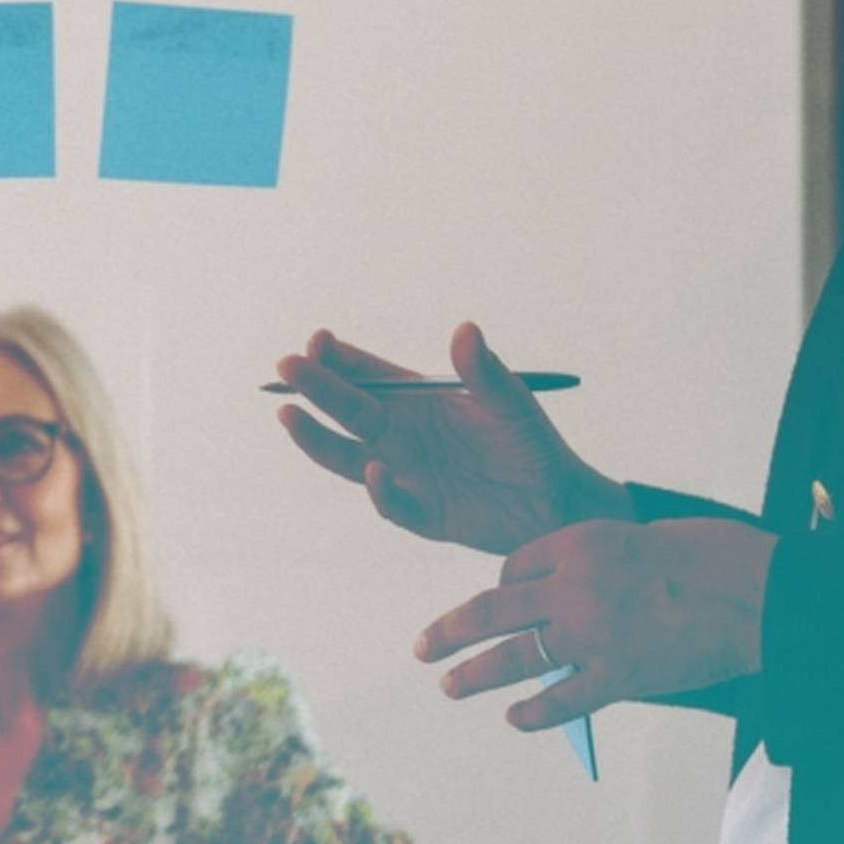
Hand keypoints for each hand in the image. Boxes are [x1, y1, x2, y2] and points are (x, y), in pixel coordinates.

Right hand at [274, 322, 629, 556]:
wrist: (555, 501)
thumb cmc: (529, 441)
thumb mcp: (510, 401)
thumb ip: (484, 371)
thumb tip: (464, 330)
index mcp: (415, 399)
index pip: (363, 374)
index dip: (336, 359)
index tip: (317, 342)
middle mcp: (401, 434)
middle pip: (347, 409)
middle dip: (315, 387)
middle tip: (287, 366)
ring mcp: (406, 474)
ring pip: (347, 457)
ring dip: (317, 438)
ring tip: (289, 415)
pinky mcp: (422, 513)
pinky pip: (392, 503)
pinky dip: (382, 491)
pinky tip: (378, 471)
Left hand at [415, 514, 775, 728]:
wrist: (756, 590)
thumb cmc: (711, 556)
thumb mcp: (640, 536)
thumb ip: (596, 562)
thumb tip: (568, 590)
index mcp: (577, 544)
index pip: (514, 567)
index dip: (503, 586)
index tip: (499, 601)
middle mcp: (571, 589)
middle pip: (491, 610)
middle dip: (449, 630)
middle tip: (421, 646)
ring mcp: (590, 636)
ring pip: (514, 657)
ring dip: (474, 673)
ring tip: (448, 684)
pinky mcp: (618, 677)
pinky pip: (562, 700)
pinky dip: (533, 713)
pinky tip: (514, 718)